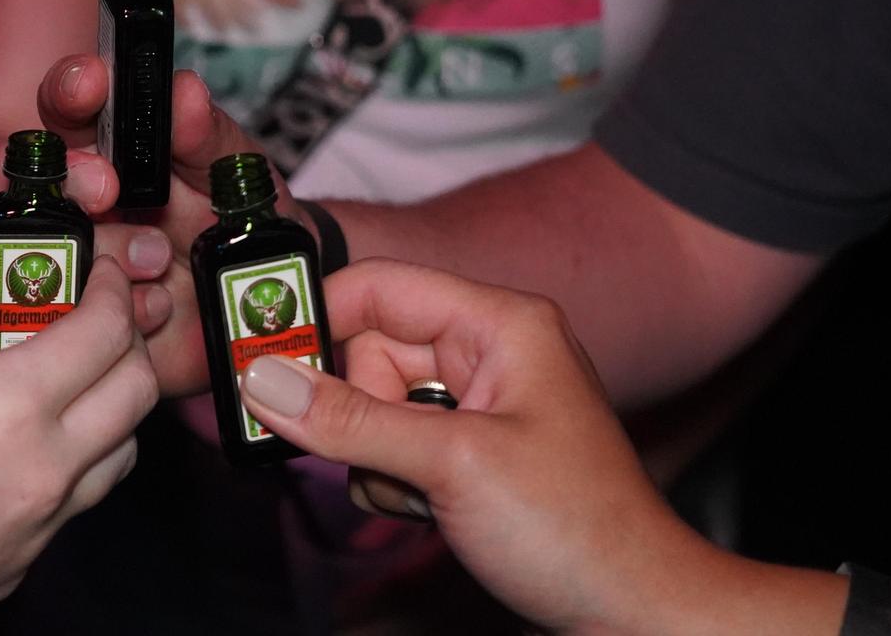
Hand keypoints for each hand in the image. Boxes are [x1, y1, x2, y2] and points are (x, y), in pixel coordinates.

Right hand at [0, 54, 286, 394]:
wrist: (253, 294)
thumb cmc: (233, 216)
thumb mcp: (233, 171)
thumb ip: (206, 133)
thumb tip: (184, 91)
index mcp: (105, 145)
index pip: (66, 104)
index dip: (68, 89)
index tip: (90, 86)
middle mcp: (71, 195)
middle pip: (12, 171)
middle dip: (65, 177)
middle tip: (106, 189)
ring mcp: (65, 253)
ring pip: (40, 245)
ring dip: (102, 250)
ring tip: (159, 260)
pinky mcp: (74, 313)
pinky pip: (68, 311)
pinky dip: (116, 308)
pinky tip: (158, 305)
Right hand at [0, 259, 157, 635]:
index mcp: (9, 408)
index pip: (103, 335)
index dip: (110, 293)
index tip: (99, 277)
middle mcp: (43, 467)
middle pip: (136, 392)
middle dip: (128, 344)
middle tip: (96, 321)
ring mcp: (39, 524)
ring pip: (122, 454)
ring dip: (113, 410)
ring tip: (69, 386)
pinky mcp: (21, 564)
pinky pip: (76, 504)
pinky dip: (74, 466)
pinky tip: (24, 451)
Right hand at [238, 259, 708, 633]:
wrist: (633, 610)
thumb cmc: (579, 529)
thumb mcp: (452, 466)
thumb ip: (350, 420)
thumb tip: (265, 381)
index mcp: (499, 322)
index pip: (377, 287)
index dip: (314, 319)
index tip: (257, 361)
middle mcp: (485, 349)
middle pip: (364, 351)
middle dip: (359, 415)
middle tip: (385, 460)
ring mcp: (474, 401)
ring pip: (368, 404)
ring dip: (375, 458)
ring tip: (426, 496)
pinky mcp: (463, 448)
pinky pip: (386, 444)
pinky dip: (390, 481)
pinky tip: (429, 510)